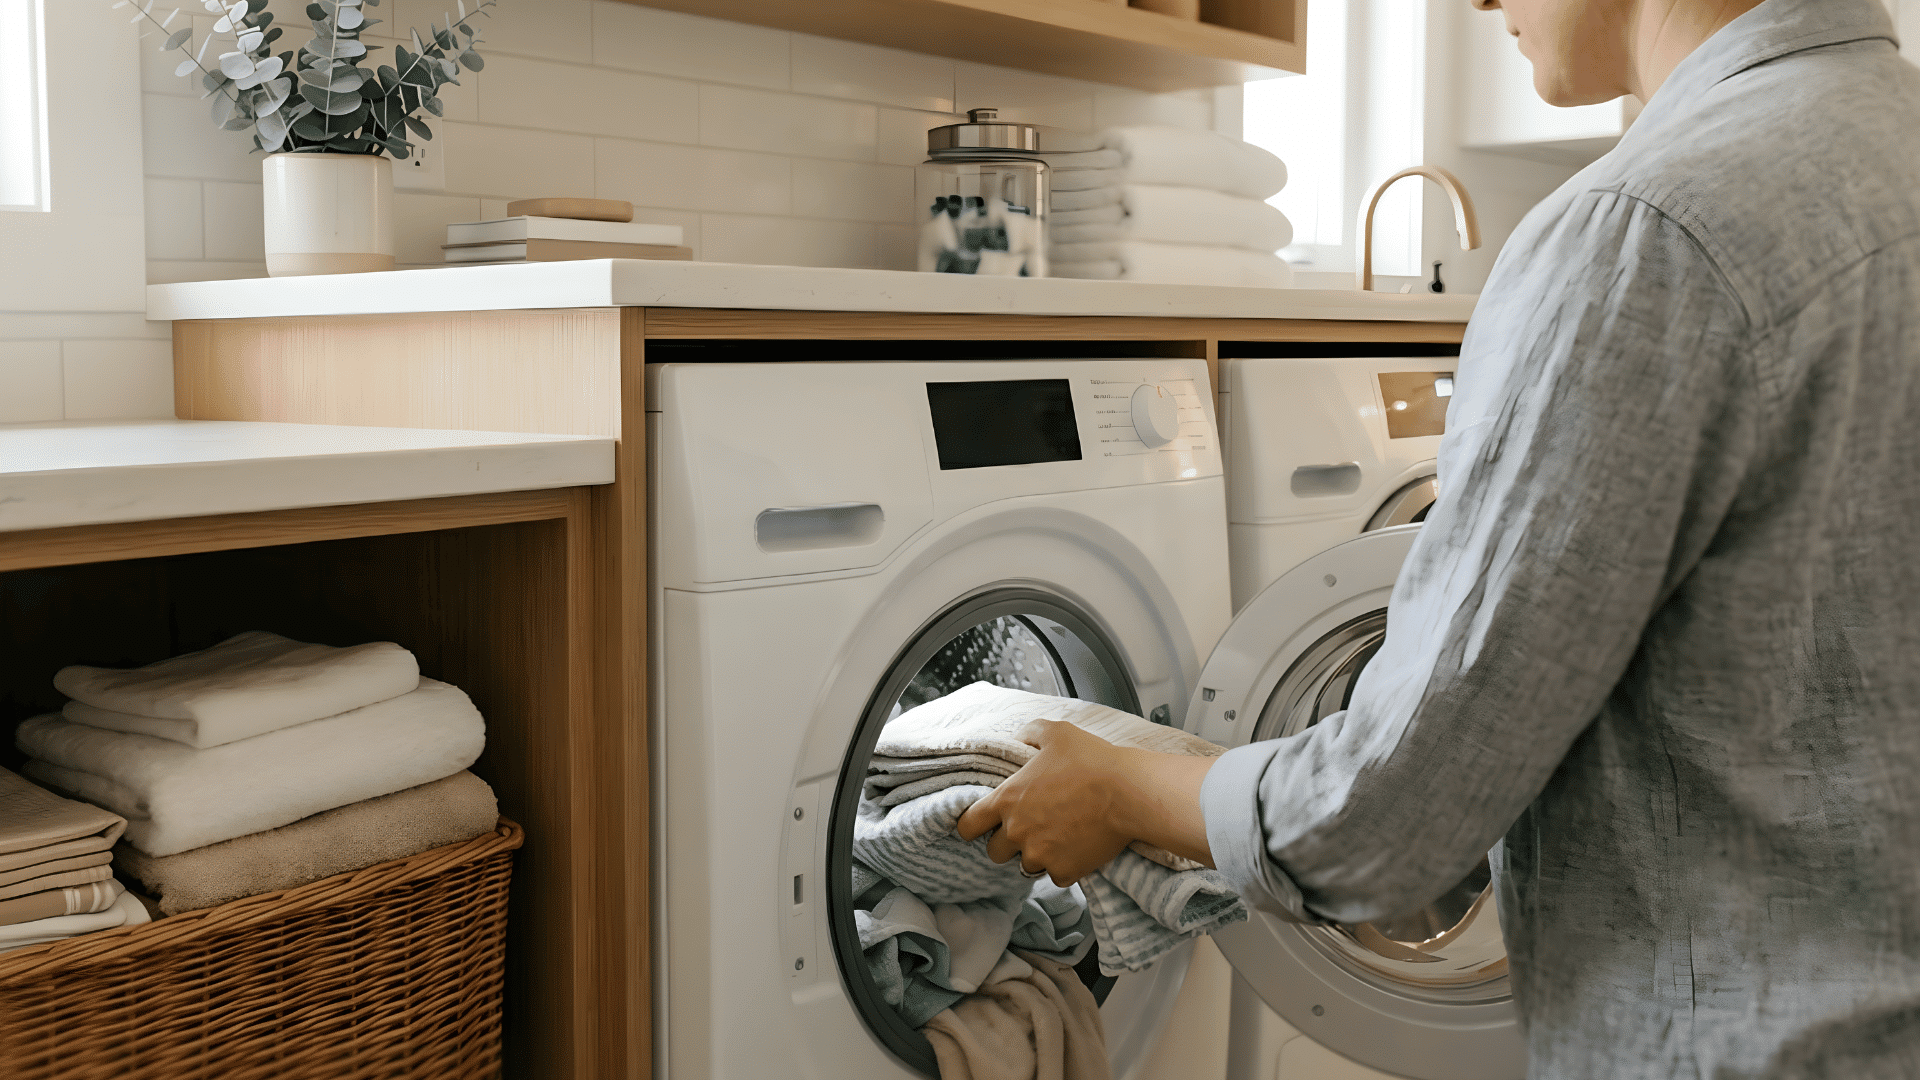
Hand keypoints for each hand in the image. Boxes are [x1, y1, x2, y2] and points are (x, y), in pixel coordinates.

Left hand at [955, 719, 1217, 885]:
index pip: (967, 826)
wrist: (1128, 793)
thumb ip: (1030, 733)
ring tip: (1059, 837)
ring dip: (1037, 856)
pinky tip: (1078, 848)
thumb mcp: (1056, 733)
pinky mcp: (1065, 871)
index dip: (973, 826)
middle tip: (1031, 829)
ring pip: (1027, 866)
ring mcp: (1040, 855)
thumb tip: (1020, 736)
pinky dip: (1065, 867)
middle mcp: (1017, 832)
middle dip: (1008, 843)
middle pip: (995, 852)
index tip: (983, 825)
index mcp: (1007, 800)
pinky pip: (1056, 876)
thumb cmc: (1092, 761)